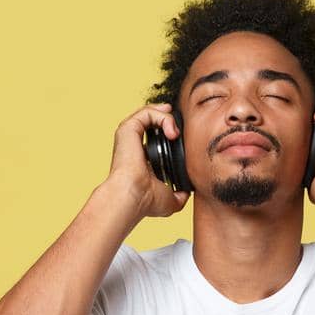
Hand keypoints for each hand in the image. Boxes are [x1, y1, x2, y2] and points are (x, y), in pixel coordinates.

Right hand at [106, 102, 191, 218]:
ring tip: (176, 132)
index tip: (184, 138)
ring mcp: (129, 136)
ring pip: (150, 113)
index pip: (156, 138)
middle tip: (181, 131)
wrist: (133, 197)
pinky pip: (147, 112)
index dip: (171, 133)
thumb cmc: (146, 201)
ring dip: (167, 118)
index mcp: (141, 158)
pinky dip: (162, 117)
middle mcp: (133, 145)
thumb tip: (187, 193)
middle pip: (153, 121)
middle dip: (170, 120)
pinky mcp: (127, 129)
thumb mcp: (170, 199)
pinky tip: (171, 131)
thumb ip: (180, 194)